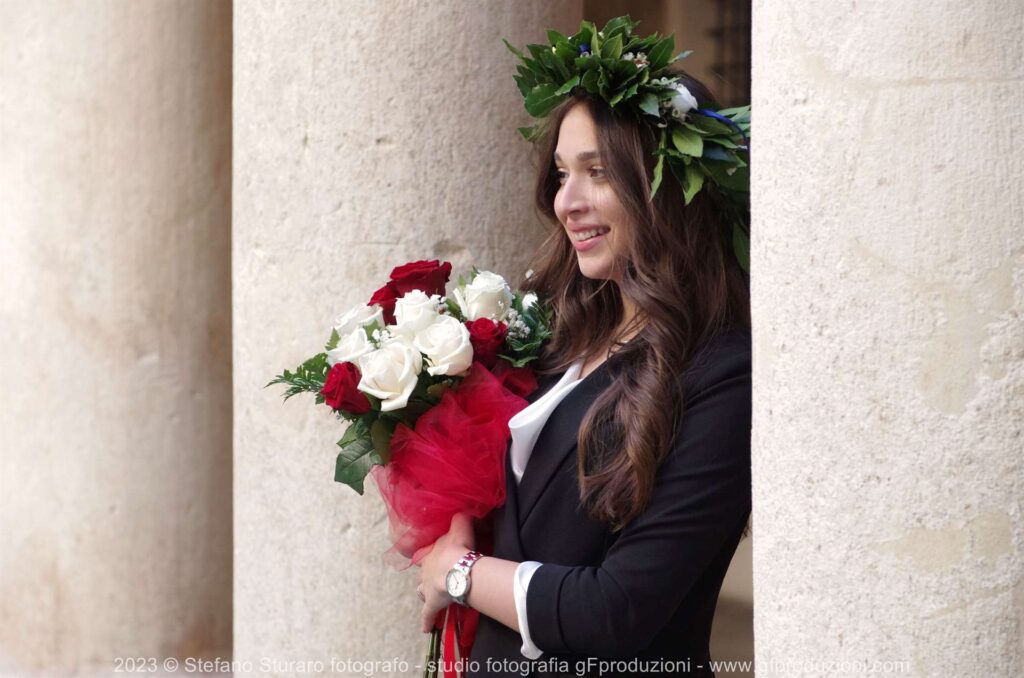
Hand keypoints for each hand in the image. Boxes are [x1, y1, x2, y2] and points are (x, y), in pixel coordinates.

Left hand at [415, 512, 475, 632]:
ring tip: (430, 597)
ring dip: (425, 593)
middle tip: (435, 578)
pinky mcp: (431, 604)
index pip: (425, 553)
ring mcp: (426, 588)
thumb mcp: (460, 526)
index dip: (428, 555)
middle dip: (426, 575)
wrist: (455, 568)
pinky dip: (427, 621)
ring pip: (421, 591)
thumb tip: (465, 509)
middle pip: (422, 573)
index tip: (430, 557)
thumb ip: (461, 517)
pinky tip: (427, 628)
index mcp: (430, 553)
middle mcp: (425, 570)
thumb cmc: (457, 547)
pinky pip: (427, 615)